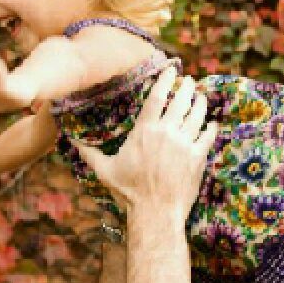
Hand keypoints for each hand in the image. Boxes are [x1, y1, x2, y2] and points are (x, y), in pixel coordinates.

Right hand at [74, 67, 215, 223]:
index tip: (171, 70)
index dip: (165, 80)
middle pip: (181, 100)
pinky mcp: (197, 157)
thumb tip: (72, 141)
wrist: (155, 212)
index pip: (157, 96)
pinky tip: (211, 124)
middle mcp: (166, 132)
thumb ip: (90, 154)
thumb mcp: (105, 171)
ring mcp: (184, 144)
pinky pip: (208, 136)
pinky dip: (210, 127)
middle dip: (187, 87)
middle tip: (189, 81)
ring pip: (198, 115)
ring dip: (201, 103)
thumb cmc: (129, 191)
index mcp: (144, 131)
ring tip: (201, 97)